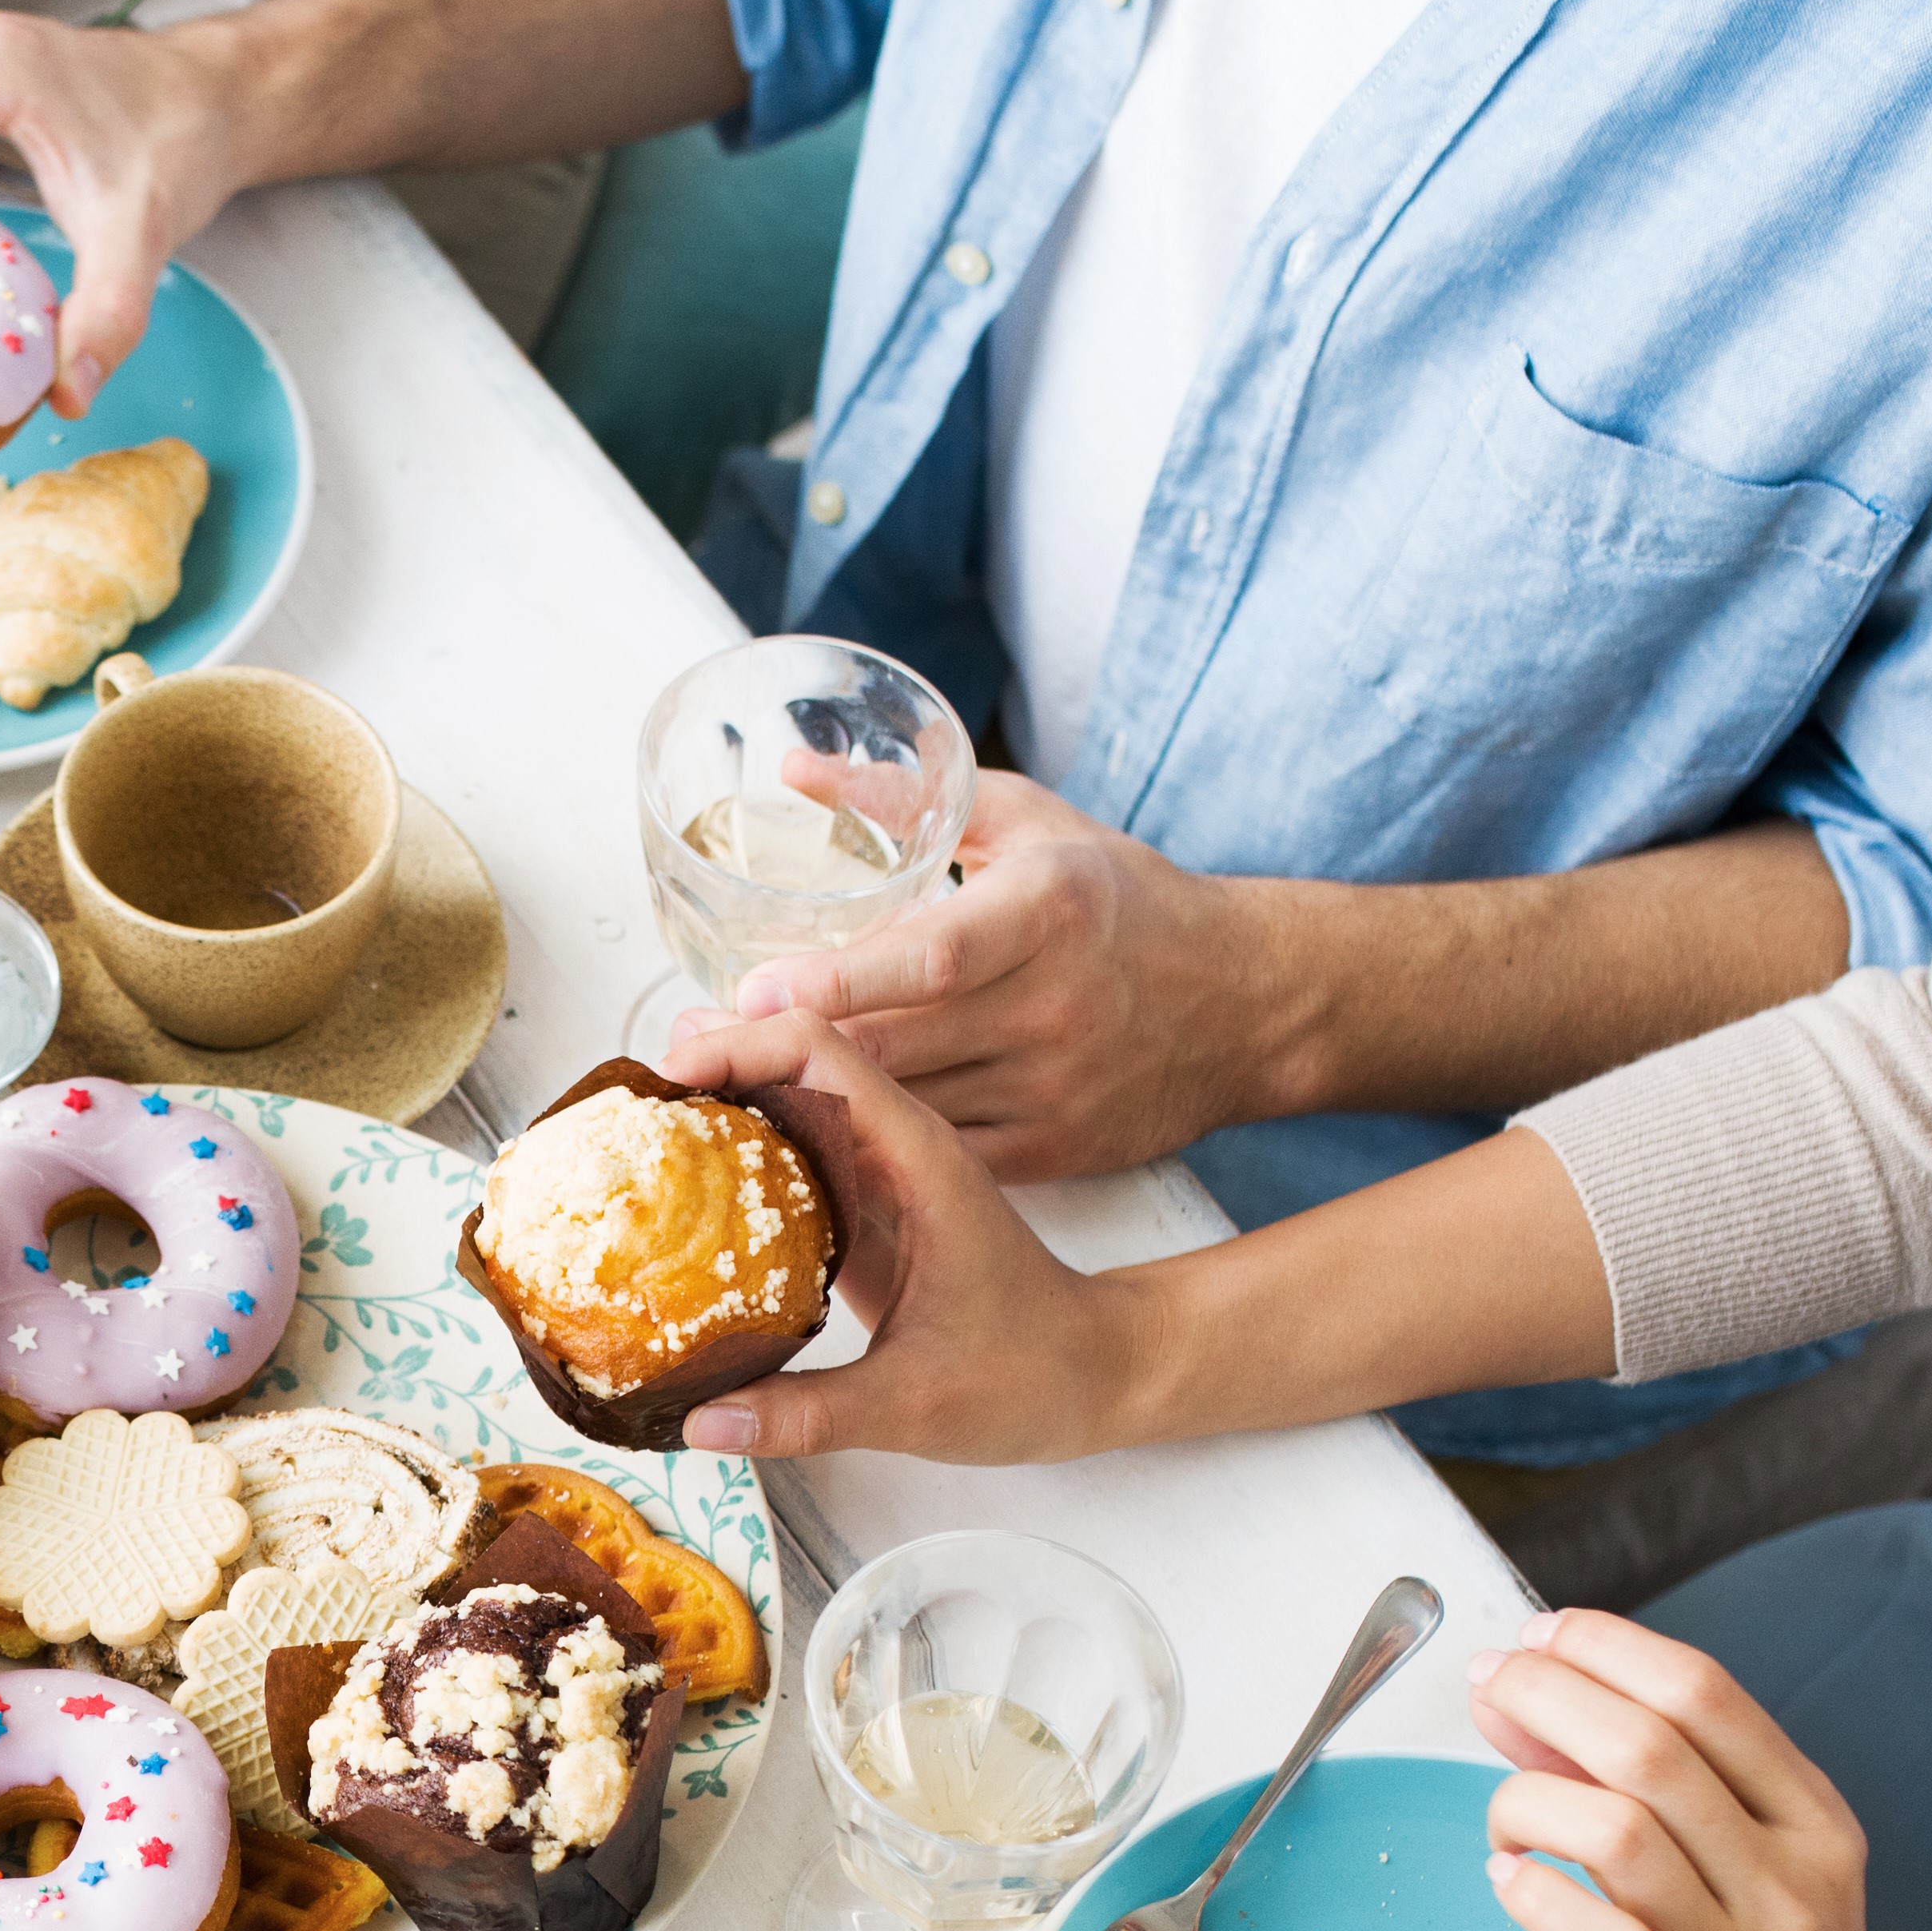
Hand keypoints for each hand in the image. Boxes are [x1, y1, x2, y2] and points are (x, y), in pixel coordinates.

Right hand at [660, 1007, 1154, 1465]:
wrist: (1098, 1375)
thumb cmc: (1031, 1375)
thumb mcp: (914, 1406)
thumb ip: (805, 1413)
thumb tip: (699, 1423)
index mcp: (916, 1157)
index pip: (815, 1051)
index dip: (733, 1046)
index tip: (661, 1081)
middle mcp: (894, 1147)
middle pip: (786, 1059)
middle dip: (702, 1067)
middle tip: (619, 1113)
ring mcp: (879, 1176)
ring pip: (783, 1106)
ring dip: (710, 1111)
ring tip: (628, 1143)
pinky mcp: (866, 1212)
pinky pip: (788, 1164)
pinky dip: (731, 1166)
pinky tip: (676, 1200)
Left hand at [721, 776, 1276, 1182]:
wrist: (1248, 1003)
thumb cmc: (1123, 901)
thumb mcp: (1032, 824)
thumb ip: (912, 800)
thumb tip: (795, 769)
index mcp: (1050, 913)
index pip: (934, 956)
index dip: (840, 981)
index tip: (754, 989)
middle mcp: (1054, 1007)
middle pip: (896, 1046)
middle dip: (779, 1053)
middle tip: (683, 1050)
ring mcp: (1054, 1090)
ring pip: (906, 1112)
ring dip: (807, 1107)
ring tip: (714, 1094)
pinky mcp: (1052, 1152)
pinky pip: (936, 1161)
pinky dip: (865, 1150)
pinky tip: (797, 1141)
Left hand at [1468, 1613, 1931, 1930]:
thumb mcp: (1751, 1861)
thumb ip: (1651, 1776)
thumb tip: (1527, 1690)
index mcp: (1811, 1820)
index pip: (1704, 1694)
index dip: (1604, 1647)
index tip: (1539, 1637)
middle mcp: (1784, 1882)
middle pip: (1648, 1748)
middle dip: (1546, 1695)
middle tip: (1488, 1688)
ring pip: (1615, 1832)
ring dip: (1525, 1802)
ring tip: (1506, 1822)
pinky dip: (1532, 1894)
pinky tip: (1511, 1885)